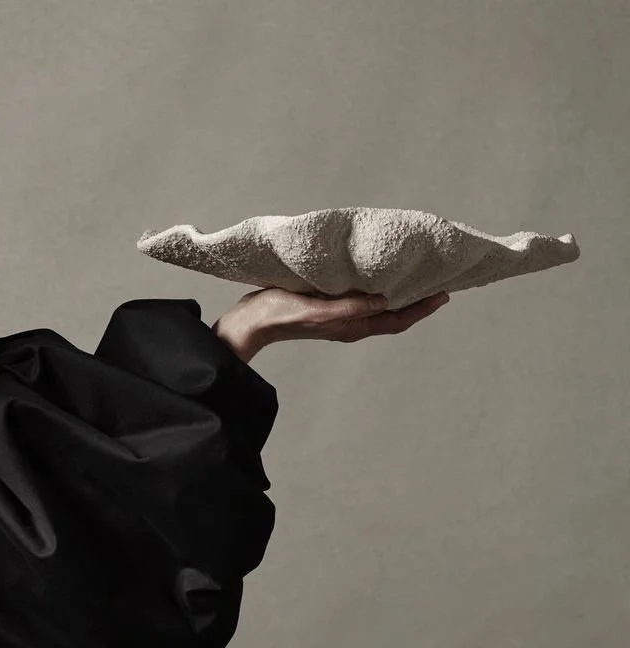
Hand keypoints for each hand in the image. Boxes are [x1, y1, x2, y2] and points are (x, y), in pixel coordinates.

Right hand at [238, 287, 449, 345]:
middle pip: (392, 314)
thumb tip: (384, 301)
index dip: (421, 309)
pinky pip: (362, 297)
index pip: (396, 320)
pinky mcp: (327, 304)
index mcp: (351, 327)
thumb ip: (350, 307)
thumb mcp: (317, 310)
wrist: (250, 321)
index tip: (444, 294)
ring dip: (398, 293)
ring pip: (378, 305)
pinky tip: (378, 273)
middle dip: (417, 301)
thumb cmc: (280, 315)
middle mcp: (350, 323)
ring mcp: (339, 315)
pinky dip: (377, 287)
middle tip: (438, 283)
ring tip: (416, 277)